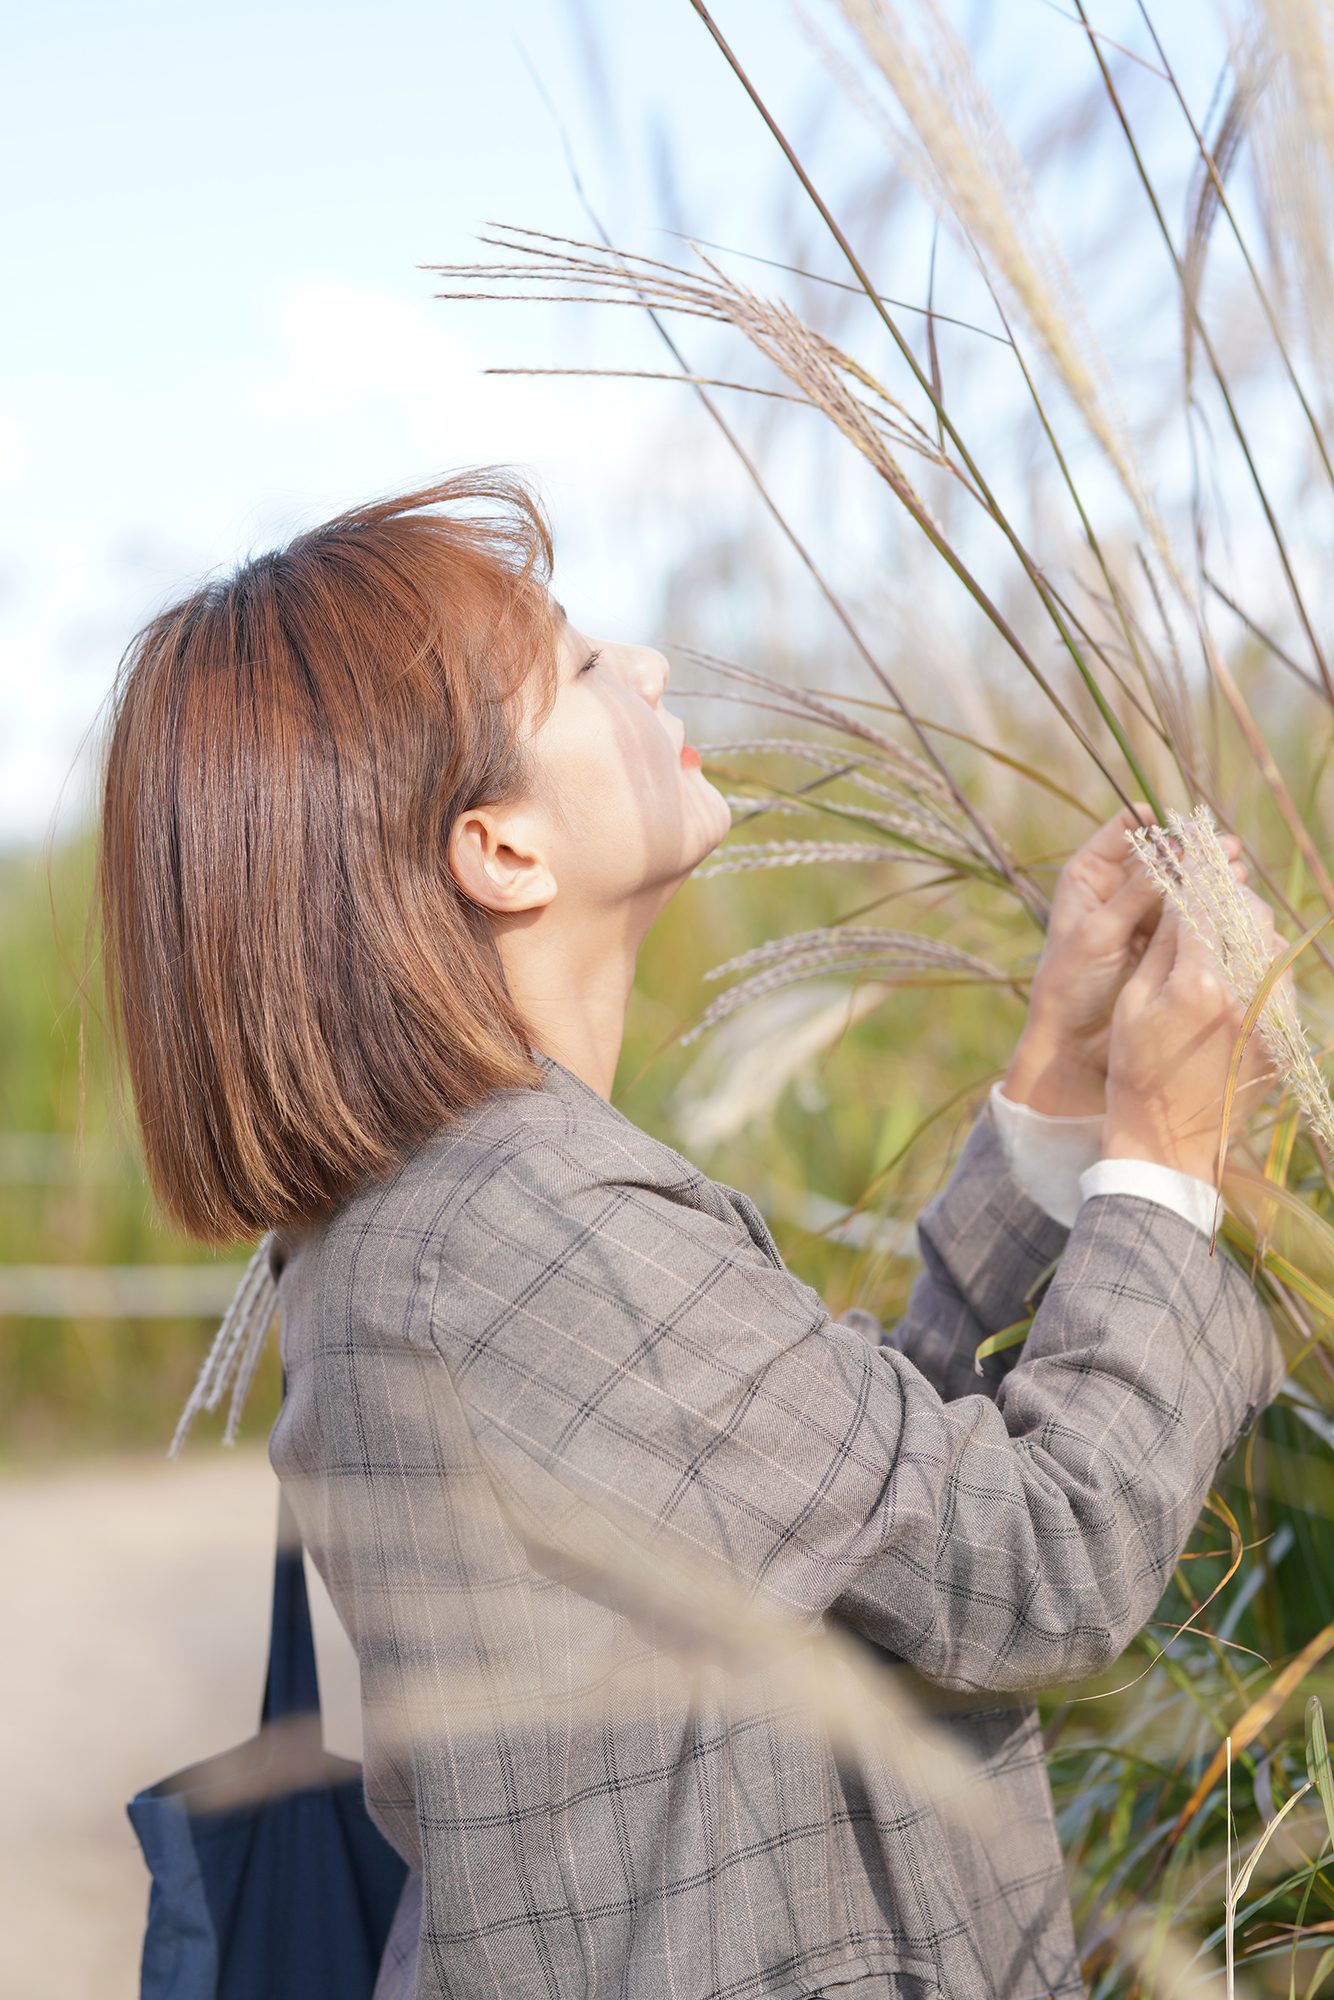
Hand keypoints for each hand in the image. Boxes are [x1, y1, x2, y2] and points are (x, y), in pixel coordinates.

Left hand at [1005, 806, 1230, 1115]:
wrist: (1073, 1041)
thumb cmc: (1069, 984)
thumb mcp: (1098, 934)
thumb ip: (1135, 894)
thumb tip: (1170, 852)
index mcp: (1088, 875)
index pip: (1125, 830)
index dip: (1156, 823)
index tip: (1184, 828)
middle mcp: (1116, 888)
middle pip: (1161, 854)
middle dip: (1194, 850)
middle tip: (1228, 848)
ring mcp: (1142, 913)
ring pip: (1180, 883)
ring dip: (1208, 876)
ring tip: (1237, 874)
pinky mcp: (1162, 939)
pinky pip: (1189, 914)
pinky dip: (1210, 906)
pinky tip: (1233, 901)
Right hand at [1102, 895, 1277, 1180]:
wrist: (1169, 1141)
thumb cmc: (1135, 1071)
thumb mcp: (1133, 1004)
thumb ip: (1162, 946)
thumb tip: (1180, 894)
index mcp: (1198, 984)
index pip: (1203, 904)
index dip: (1197, 870)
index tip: (1192, 846)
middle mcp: (1244, 994)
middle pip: (1245, 914)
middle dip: (1225, 891)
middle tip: (1207, 880)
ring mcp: (1270, 1014)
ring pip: (1270, 939)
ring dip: (1246, 921)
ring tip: (1221, 918)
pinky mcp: (1282, 1033)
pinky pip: (1280, 973)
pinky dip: (1262, 955)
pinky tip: (1238, 959)